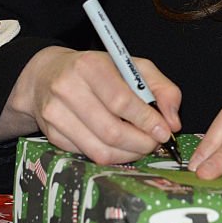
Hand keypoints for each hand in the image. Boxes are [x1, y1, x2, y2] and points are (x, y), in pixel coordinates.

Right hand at [0, 47, 181, 164]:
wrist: (48, 74)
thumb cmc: (98, 69)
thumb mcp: (132, 67)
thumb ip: (161, 88)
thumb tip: (173, 121)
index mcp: (90, 66)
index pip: (121, 101)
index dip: (146, 121)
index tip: (165, 131)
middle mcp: (68, 89)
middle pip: (111, 130)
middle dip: (141, 143)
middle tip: (156, 143)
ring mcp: (55, 114)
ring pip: (99, 150)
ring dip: (129, 154)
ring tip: (142, 146)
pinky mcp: (51, 135)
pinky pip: (88, 155)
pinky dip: (111, 156)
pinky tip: (121, 146)